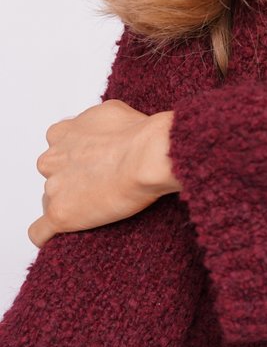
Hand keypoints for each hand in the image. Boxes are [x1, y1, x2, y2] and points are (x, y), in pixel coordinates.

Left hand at [28, 99, 180, 248]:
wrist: (147, 156)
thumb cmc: (138, 134)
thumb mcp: (112, 111)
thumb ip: (94, 122)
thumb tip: (101, 129)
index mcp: (60, 134)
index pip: (57, 150)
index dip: (77, 158)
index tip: (95, 164)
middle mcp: (50, 159)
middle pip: (53, 176)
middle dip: (72, 181)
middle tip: (101, 184)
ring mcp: (53, 188)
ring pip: (51, 201)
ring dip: (70, 204)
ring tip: (98, 207)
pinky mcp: (60, 215)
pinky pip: (40, 232)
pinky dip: (50, 234)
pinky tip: (65, 234)